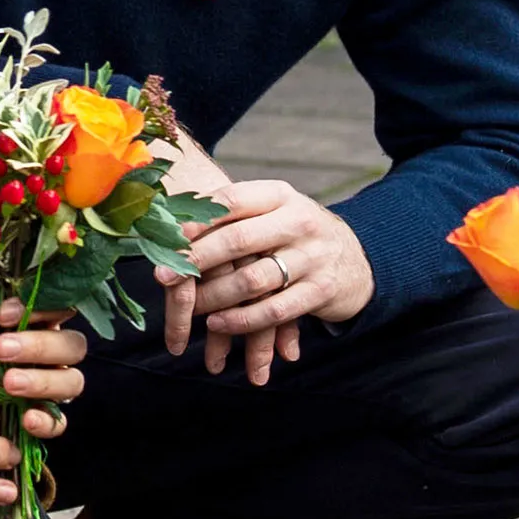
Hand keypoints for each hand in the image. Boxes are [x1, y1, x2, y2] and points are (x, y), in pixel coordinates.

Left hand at [0, 299, 86, 437]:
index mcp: (42, 324)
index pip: (60, 308)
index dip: (39, 309)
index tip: (1, 316)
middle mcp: (56, 355)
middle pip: (73, 345)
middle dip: (39, 346)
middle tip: (1, 350)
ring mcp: (55, 388)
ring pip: (73, 381)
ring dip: (42, 381)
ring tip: (9, 383)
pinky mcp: (47, 420)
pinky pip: (59, 423)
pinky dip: (46, 422)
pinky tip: (26, 419)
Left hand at [166, 179, 375, 385]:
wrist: (355, 259)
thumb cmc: (293, 235)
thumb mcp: (272, 212)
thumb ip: (233, 217)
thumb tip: (167, 222)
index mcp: (280, 195)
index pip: (231, 201)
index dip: (195, 220)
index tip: (164, 237)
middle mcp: (299, 221)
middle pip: (238, 240)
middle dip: (195, 261)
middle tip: (163, 278)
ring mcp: (313, 257)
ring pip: (253, 280)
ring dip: (215, 297)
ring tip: (190, 307)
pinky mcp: (321, 290)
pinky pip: (275, 310)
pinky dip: (242, 320)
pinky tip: (218, 324)